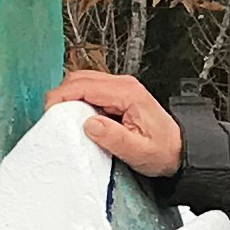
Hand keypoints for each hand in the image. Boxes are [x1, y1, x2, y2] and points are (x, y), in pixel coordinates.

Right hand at [45, 70, 182, 178]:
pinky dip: (76, 101)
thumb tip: (89, 124)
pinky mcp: (117, 95)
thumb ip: (114, 137)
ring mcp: (119, 88)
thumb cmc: (163, 151)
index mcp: (127, 93)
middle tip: (50, 118)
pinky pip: (89, 91)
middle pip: (79, 78)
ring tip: (60, 119)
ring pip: (82, 82)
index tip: (49, 113)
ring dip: (67, 97)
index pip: (84, 85)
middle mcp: (122, 85)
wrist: (180, 150)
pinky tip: (75, 119)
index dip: (61, 96)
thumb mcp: (139, 151)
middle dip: (60, 95)